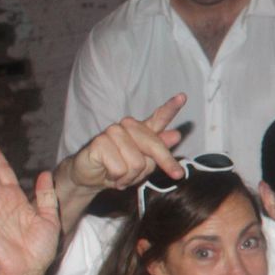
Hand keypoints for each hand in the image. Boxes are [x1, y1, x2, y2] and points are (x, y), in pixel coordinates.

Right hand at [62, 94, 185, 193]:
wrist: (90, 177)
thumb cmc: (120, 169)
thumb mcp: (145, 164)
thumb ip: (159, 150)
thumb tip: (175, 135)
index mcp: (142, 130)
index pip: (159, 116)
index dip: (171, 107)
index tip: (183, 97)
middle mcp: (128, 127)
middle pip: (154, 146)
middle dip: (165, 163)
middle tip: (176, 175)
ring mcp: (113, 132)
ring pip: (137, 163)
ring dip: (130, 176)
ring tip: (121, 175)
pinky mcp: (100, 142)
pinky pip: (120, 168)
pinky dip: (117, 178)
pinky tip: (109, 173)